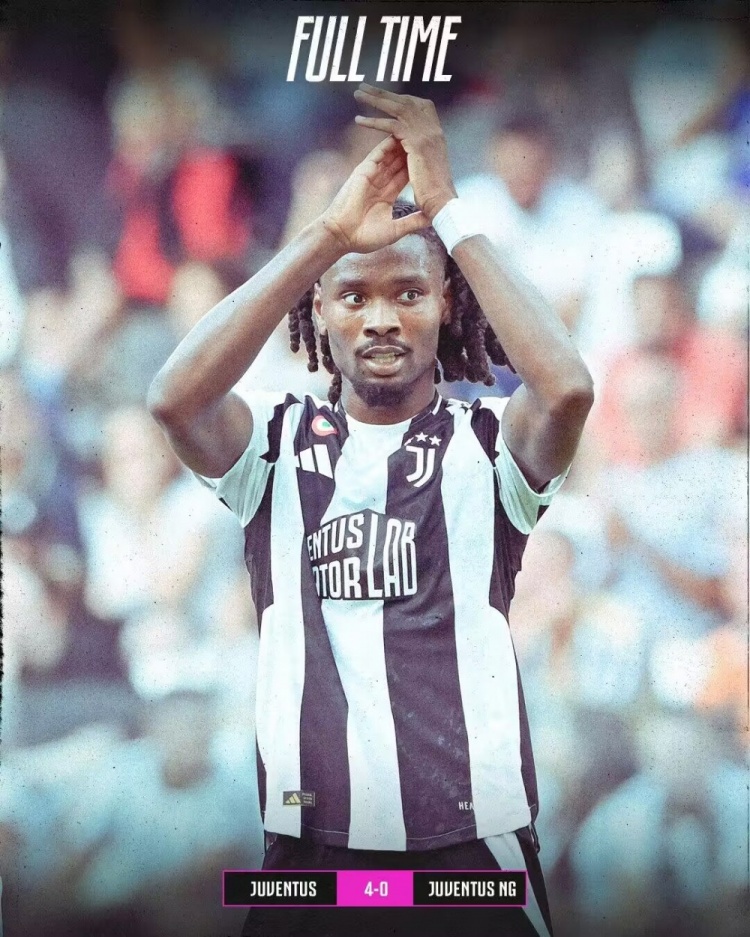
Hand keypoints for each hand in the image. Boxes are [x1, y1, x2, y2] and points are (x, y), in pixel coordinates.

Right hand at [321, 135, 429, 253]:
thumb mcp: (395, 230)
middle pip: (399, 163)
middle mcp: (379, 183)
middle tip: (427, 138)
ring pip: (391, 155)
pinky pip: (378, 153)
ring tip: (418, 131)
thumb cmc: (365, 237)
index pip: (405, 177)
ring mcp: (371, 175)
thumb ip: (413, 222)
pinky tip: (400, 132)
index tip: (431, 159)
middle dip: (412, 152)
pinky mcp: (363, 171)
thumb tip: (432, 220)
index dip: (418, 168)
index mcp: (387, 196)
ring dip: (403, 143)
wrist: (343, 236)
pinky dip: (388, 143)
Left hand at [353, 83, 456, 220]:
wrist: (442, 203)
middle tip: (365, 86)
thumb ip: (421, 156)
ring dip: (376, 99)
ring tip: (358, 92)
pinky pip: (391, 126)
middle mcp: (433, 129)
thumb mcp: (429, 169)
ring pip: (398, 109)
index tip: (385, 96)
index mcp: (436, 134)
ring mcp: (426, 134)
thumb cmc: (436, 195)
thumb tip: (413, 155)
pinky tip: (359, 120)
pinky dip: (374, 122)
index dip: (401, 100)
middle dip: (384, 93)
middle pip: (406, 102)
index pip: (418, 106)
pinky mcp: (417, 142)